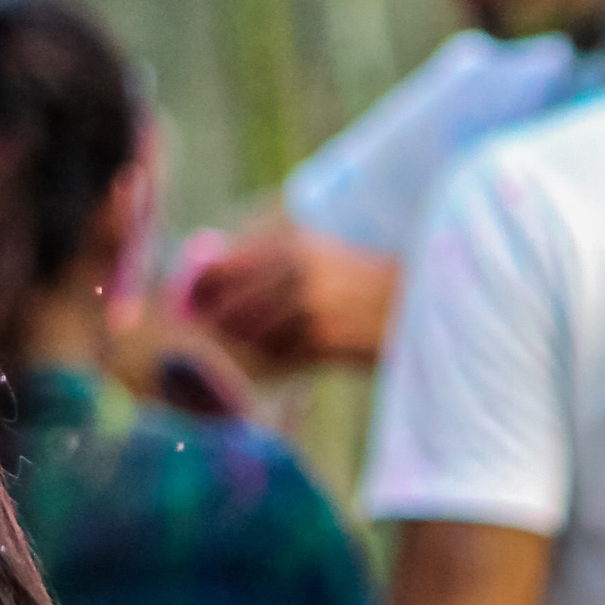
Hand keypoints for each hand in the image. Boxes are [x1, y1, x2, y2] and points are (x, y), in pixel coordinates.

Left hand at [184, 223, 399, 369]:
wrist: (417, 304)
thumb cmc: (363, 284)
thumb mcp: (319, 257)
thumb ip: (273, 265)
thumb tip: (214, 280)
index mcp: (292, 245)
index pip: (224, 267)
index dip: (200, 290)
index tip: (188, 303)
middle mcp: (296, 271)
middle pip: (231, 305)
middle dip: (219, 322)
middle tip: (214, 333)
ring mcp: (310, 305)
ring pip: (254, 333)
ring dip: (250, 343)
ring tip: (259, 344)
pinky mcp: (325, 339)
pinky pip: (282, 355)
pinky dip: (278, 359)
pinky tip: (286, 356)